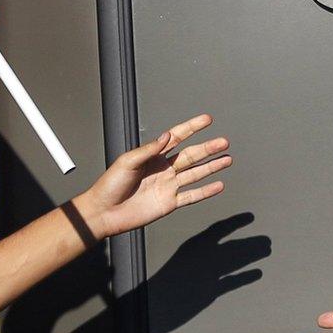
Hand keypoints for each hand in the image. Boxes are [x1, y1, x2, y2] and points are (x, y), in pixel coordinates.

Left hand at [74, 114, 231, 239]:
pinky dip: (206, 191)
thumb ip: (149, 150)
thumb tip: (167, 136)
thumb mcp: (127, 162)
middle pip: (191, 155)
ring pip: (195, 174)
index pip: (177, 137)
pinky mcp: (169, 203)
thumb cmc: (110, 185)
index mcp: (153, 156)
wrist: (104, 212)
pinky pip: (191, 196)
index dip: (192, 128)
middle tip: (224, 141)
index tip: (207, 119)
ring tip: (227, 159)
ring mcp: (168, 186)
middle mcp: (163, 169)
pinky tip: (219, 185)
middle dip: (208, 148)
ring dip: (212, 167)